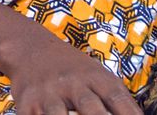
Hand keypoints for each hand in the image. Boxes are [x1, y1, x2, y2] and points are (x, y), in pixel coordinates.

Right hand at [0, 15, 141, 114]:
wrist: (30, 48)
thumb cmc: (71, 69)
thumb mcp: (95, 74)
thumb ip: (115, 97)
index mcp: (94, 76)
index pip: (116, 97)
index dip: (129, 113)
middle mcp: (72, 83)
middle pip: (90, 109)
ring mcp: (48, 95)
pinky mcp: (27, 105)